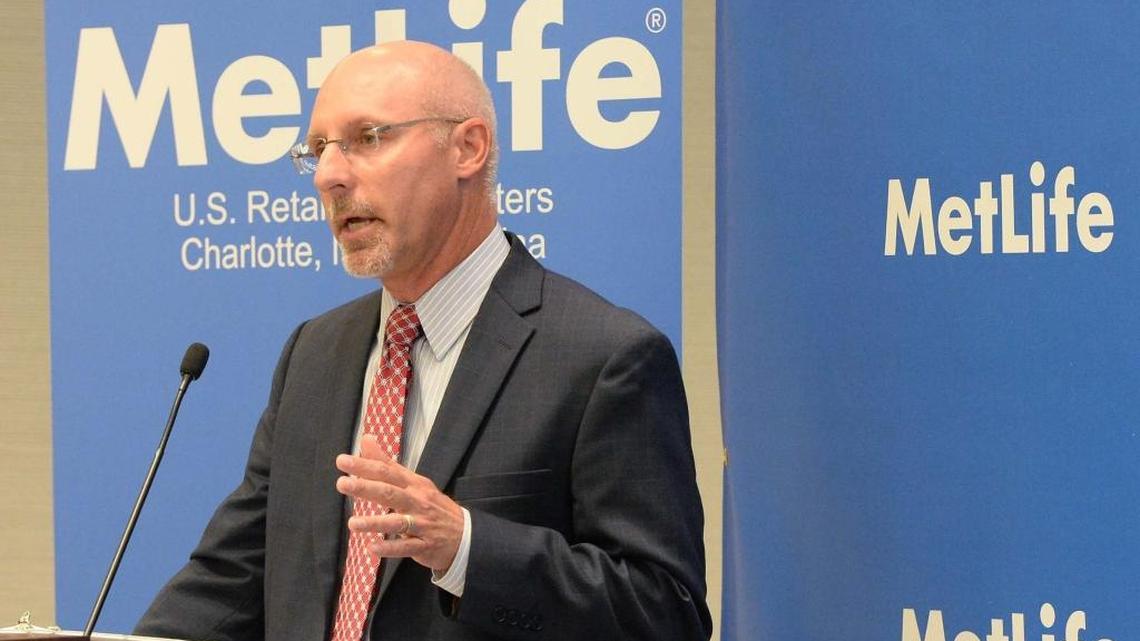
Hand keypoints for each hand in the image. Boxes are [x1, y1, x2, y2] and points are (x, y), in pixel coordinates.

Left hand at [335, 435, 464, 572]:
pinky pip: (406, 547)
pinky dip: (390, 548)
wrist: (465, 535)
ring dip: (375, 522)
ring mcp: (422, 524)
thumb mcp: (414, 482)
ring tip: (352, 524)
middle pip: (390, 492)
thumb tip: (366, 439)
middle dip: (366, 488)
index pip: (387, 472)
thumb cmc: (432, 506)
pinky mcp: (424, 545)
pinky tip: (372, 548)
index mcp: (413, 485)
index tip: (342, 461)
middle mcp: (417, 502)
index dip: (365, 466)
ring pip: (397, 522)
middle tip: (342, 484)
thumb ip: (387, 463)